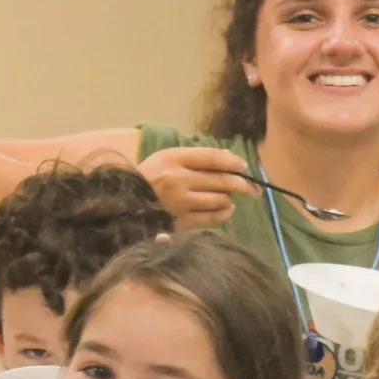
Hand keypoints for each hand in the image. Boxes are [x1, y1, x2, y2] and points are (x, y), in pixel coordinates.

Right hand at [138, 145, 259, 230]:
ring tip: (230, 197)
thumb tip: (229, 157)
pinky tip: (226, 209)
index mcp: (173, 158)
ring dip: (229, 198)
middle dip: (242, 184)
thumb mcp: (167, 158)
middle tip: (253, 188)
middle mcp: (177, 179)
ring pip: (219, 199)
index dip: (233, 162)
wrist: (124, 203)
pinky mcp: (180, 221)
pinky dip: (224, 213)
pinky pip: (211, 218)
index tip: (244, 167)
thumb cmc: (149, 177)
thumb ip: (196, 157)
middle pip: (221, 180)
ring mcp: (180, 202)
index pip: (212, 158)